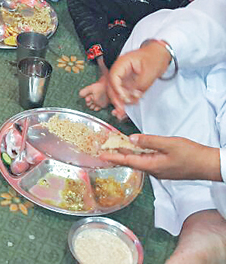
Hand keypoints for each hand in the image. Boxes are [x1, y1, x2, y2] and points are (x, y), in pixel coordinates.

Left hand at [99, 135, 221, 180]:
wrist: (209, 165)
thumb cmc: (192, 154)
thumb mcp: (168, 144)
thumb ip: (149, 141)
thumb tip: (132, 139)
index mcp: (153, 166)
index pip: (128, 161)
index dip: (114, 157)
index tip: (101, 155)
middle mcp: (154, 171)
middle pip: (132, 161)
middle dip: (118, 154)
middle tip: (105, 148)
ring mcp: (160, 171)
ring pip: (140, 161)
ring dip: (129, 153)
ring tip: (117, 145)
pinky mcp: (165, 168)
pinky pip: (148, 161)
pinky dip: (140, 154)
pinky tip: (137, 148)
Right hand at [106, 41, 170, 111]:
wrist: (160, 54)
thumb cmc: (154, 57)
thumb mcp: (149, 72)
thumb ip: (139, 84)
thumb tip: (132, 95)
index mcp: (122, 63)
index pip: (114, 77)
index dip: (117, 89)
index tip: (124, 98)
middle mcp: (120, 70)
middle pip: (111, 85)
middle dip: (116, 99)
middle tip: (121, 109)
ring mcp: (123, 76)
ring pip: (116, 90)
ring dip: (119, 101)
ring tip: (123, 111)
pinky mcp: (127, 81)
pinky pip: (123, 91)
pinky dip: (125, 100)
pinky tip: (128, 106)